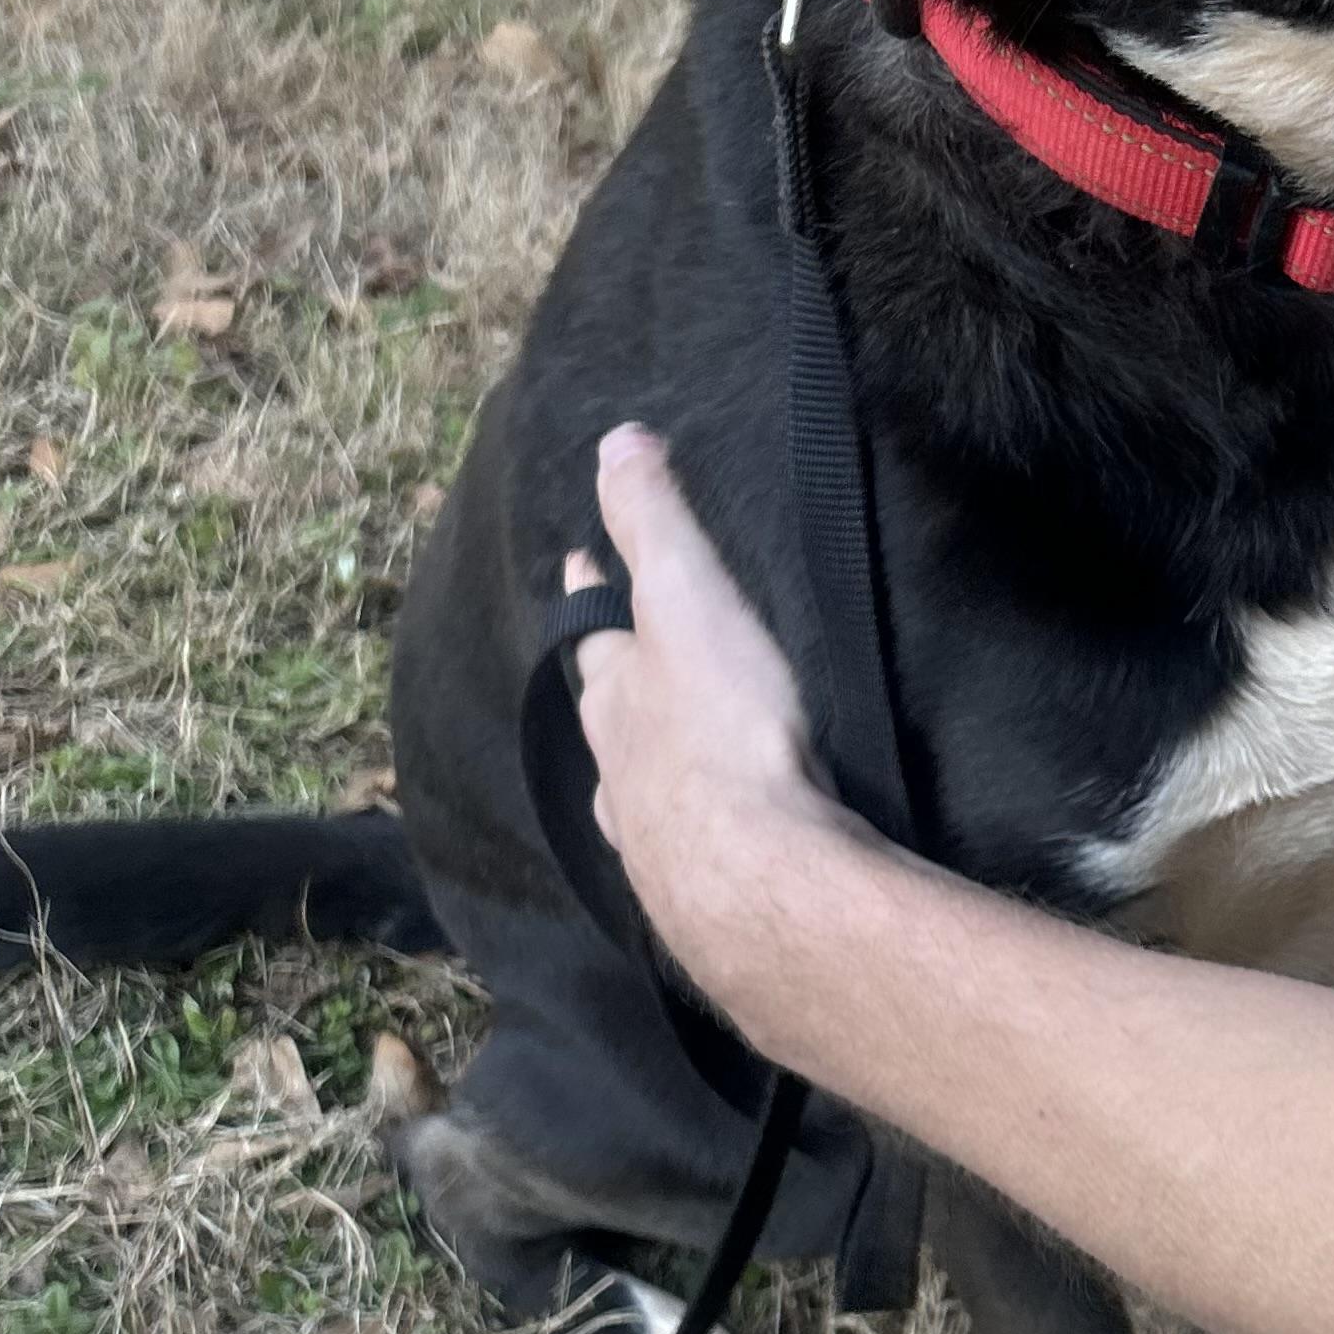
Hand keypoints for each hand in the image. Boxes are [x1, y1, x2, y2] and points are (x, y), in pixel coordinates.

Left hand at [563, 423, 859, 1014]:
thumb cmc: (724, 729)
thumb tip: (614, 440)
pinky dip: (685, 835)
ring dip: (642, 770)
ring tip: (654, 764)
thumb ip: (654, 524)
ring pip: (631, 789)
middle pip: (604, 715)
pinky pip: (678, 850)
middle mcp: (617, 769)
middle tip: (617, 669)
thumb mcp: (690, 600)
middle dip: (612, 687)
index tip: (580, 564)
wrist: (753, 874)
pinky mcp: (694, 894)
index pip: (591, 630)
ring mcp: (649, 837)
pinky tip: (695, 849)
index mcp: (615, 696)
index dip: (591, 593)